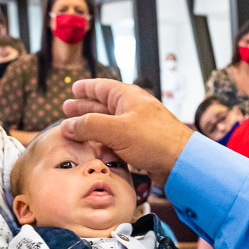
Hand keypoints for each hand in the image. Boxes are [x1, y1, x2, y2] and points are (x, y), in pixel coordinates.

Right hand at [62, 79, 193, 183]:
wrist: (181, 161)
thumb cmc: (154, 140)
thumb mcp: (116, 130)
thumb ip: (89, 126)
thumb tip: (67, 125)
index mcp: (127, 96)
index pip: (102, 87)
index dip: (86, 88)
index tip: (73, 88)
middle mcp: (132, 108)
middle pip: (103, 104)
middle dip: (84, 106)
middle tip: (67, 108)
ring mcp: (137, 126)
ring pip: (109, 122)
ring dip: (92, 126)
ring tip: (75, 129)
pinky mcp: (141, 143)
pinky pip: (117, 138)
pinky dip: (104, 140)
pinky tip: (94, 146)